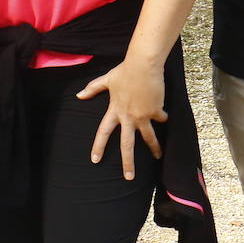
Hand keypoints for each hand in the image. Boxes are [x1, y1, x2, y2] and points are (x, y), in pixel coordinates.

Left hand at [76, 59, 165, 179]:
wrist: (143, 65)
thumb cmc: (125, 70)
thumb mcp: (107, 79)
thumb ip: (93, 88)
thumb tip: (78, 95)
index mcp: (114, 110)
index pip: (103, 132)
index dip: (98, 146)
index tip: (94, 160)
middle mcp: (128, 117)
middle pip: (127, 145)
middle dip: (128, 162)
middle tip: (128, 177)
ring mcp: (142, 116)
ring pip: (148, 137)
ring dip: (154, 148)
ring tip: (158, 157)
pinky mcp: (155, 110)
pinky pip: (161, 118)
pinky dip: (163, 117)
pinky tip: (165, 117)